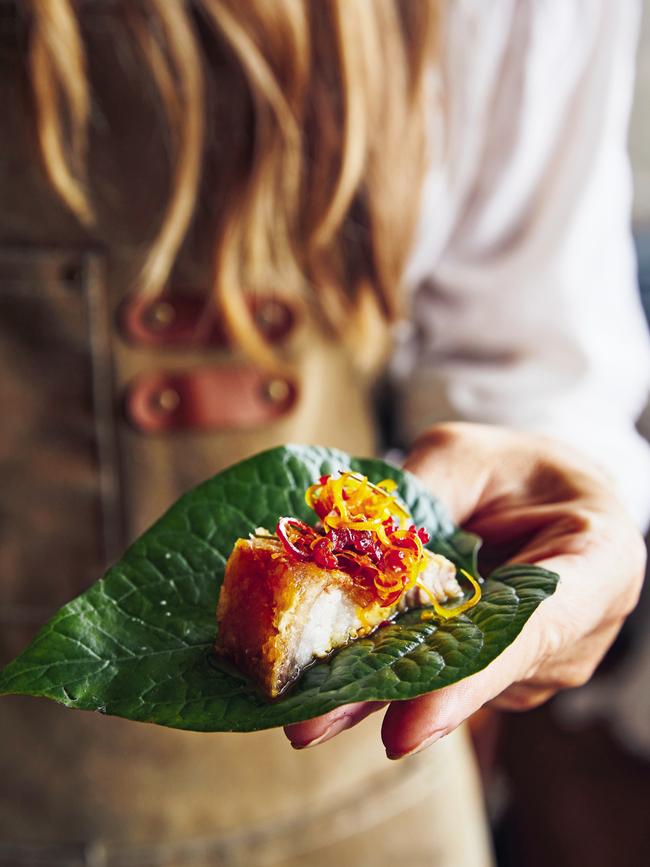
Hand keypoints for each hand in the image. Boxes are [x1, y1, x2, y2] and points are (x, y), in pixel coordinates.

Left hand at [284, 423, 645, 757]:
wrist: (541, 491)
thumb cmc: (512, 466)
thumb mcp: (465, 454)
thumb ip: (421, 494)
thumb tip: (347, 542)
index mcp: (597, 561)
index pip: (534, 630)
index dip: (468, 682)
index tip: (404, 727)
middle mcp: (576, 631)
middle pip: (477, 672)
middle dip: (389, 700)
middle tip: (309, 724)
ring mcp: (537, 662)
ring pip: (451, 680)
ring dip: (376, 688)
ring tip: (302, 698)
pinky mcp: (498, 674)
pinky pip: (441, 673)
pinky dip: (387, 672)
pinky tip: (334, 671)